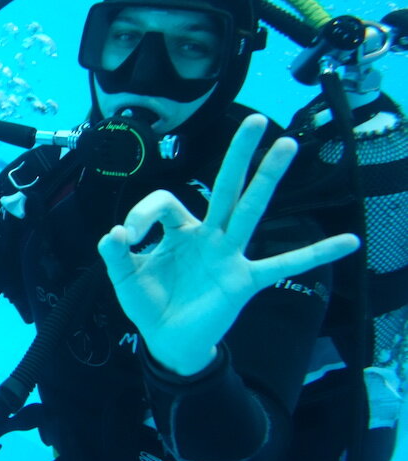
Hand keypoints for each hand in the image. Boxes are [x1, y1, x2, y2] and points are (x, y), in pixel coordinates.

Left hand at [97, 114, 359, 376]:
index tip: (128, 235)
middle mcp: (207, 234)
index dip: (144, 212)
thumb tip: (112, 233)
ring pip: (249, 210)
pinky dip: (315, 254)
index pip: (166, 201)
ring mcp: (229, 254)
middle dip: (237, 154)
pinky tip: (348, 242)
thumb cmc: (150, 304)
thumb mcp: (125, 278)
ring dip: (267, 178)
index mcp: (177, 230)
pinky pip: (284, 264)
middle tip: (255, 119)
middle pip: (224, 187)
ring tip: (287, 145)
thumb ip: (116, 254)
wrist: (168, 341)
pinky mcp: (244, 279)